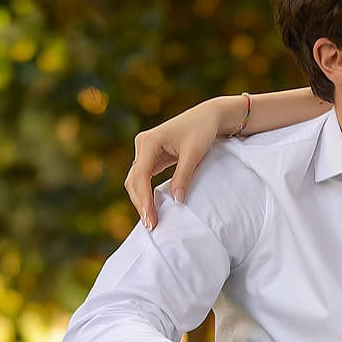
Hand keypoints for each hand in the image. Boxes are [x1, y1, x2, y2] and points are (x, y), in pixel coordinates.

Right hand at [125, 98, 234, 229]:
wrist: (208, 116)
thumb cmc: (201, 130)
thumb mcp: (194, 154)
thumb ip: (184, 177)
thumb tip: (176, 202)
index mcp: (148, 142)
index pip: (141, 176)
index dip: (144, 200)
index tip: (151, 219)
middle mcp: (142, 145)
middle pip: (133, 181)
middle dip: (140, 203)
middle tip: (151, 226)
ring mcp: (145, 151)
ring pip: (136, 181)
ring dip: (141, 200)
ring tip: (151, 220)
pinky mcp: (151, 156)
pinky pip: (144, 178)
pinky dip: (146, 193)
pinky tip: (152, 207)